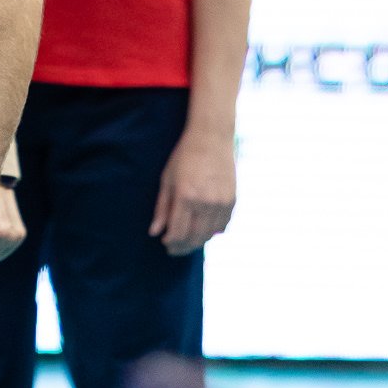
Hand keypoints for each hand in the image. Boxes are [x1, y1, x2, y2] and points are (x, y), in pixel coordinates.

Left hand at [149, 129, 235, 255]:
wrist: (212, 138)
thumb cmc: (184, 156)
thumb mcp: (167, 179)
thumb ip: (161, 208)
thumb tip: (155, 232)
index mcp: (186, 196)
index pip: (178, 231)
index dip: (171, 242)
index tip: (164, 243)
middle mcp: (205, 202)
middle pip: (194, 237)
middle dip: (183, 247)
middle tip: (174, 250)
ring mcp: (221, 202)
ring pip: (209, 234)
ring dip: (197, 242)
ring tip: (187, 242)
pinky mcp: (232, 200)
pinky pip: (223, 225)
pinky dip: (212, 232)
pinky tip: (202, 232)